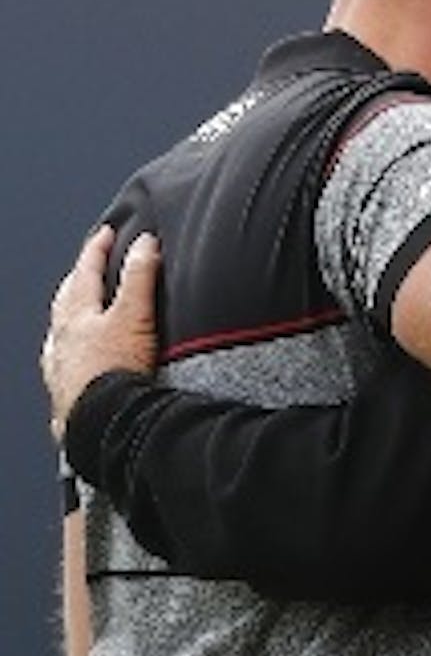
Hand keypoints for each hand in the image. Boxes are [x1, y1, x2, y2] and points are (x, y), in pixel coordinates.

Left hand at [42, 226, 160, 440]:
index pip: (86, 271)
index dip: (97, 250)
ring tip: (81, 312)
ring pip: (62, 332)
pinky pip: (64, 363)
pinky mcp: (67, 392)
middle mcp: (63, 339)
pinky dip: (73, 353)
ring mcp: (61, 366)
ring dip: (72, 316)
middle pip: (67, 299)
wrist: (101, 421)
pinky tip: (80, 361)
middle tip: (87, 266)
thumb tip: (145, 244)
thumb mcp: (134, 316)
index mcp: (77, 315)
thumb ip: (140, 277)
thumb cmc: (112, 373)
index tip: (104, 234)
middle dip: (78, 280)